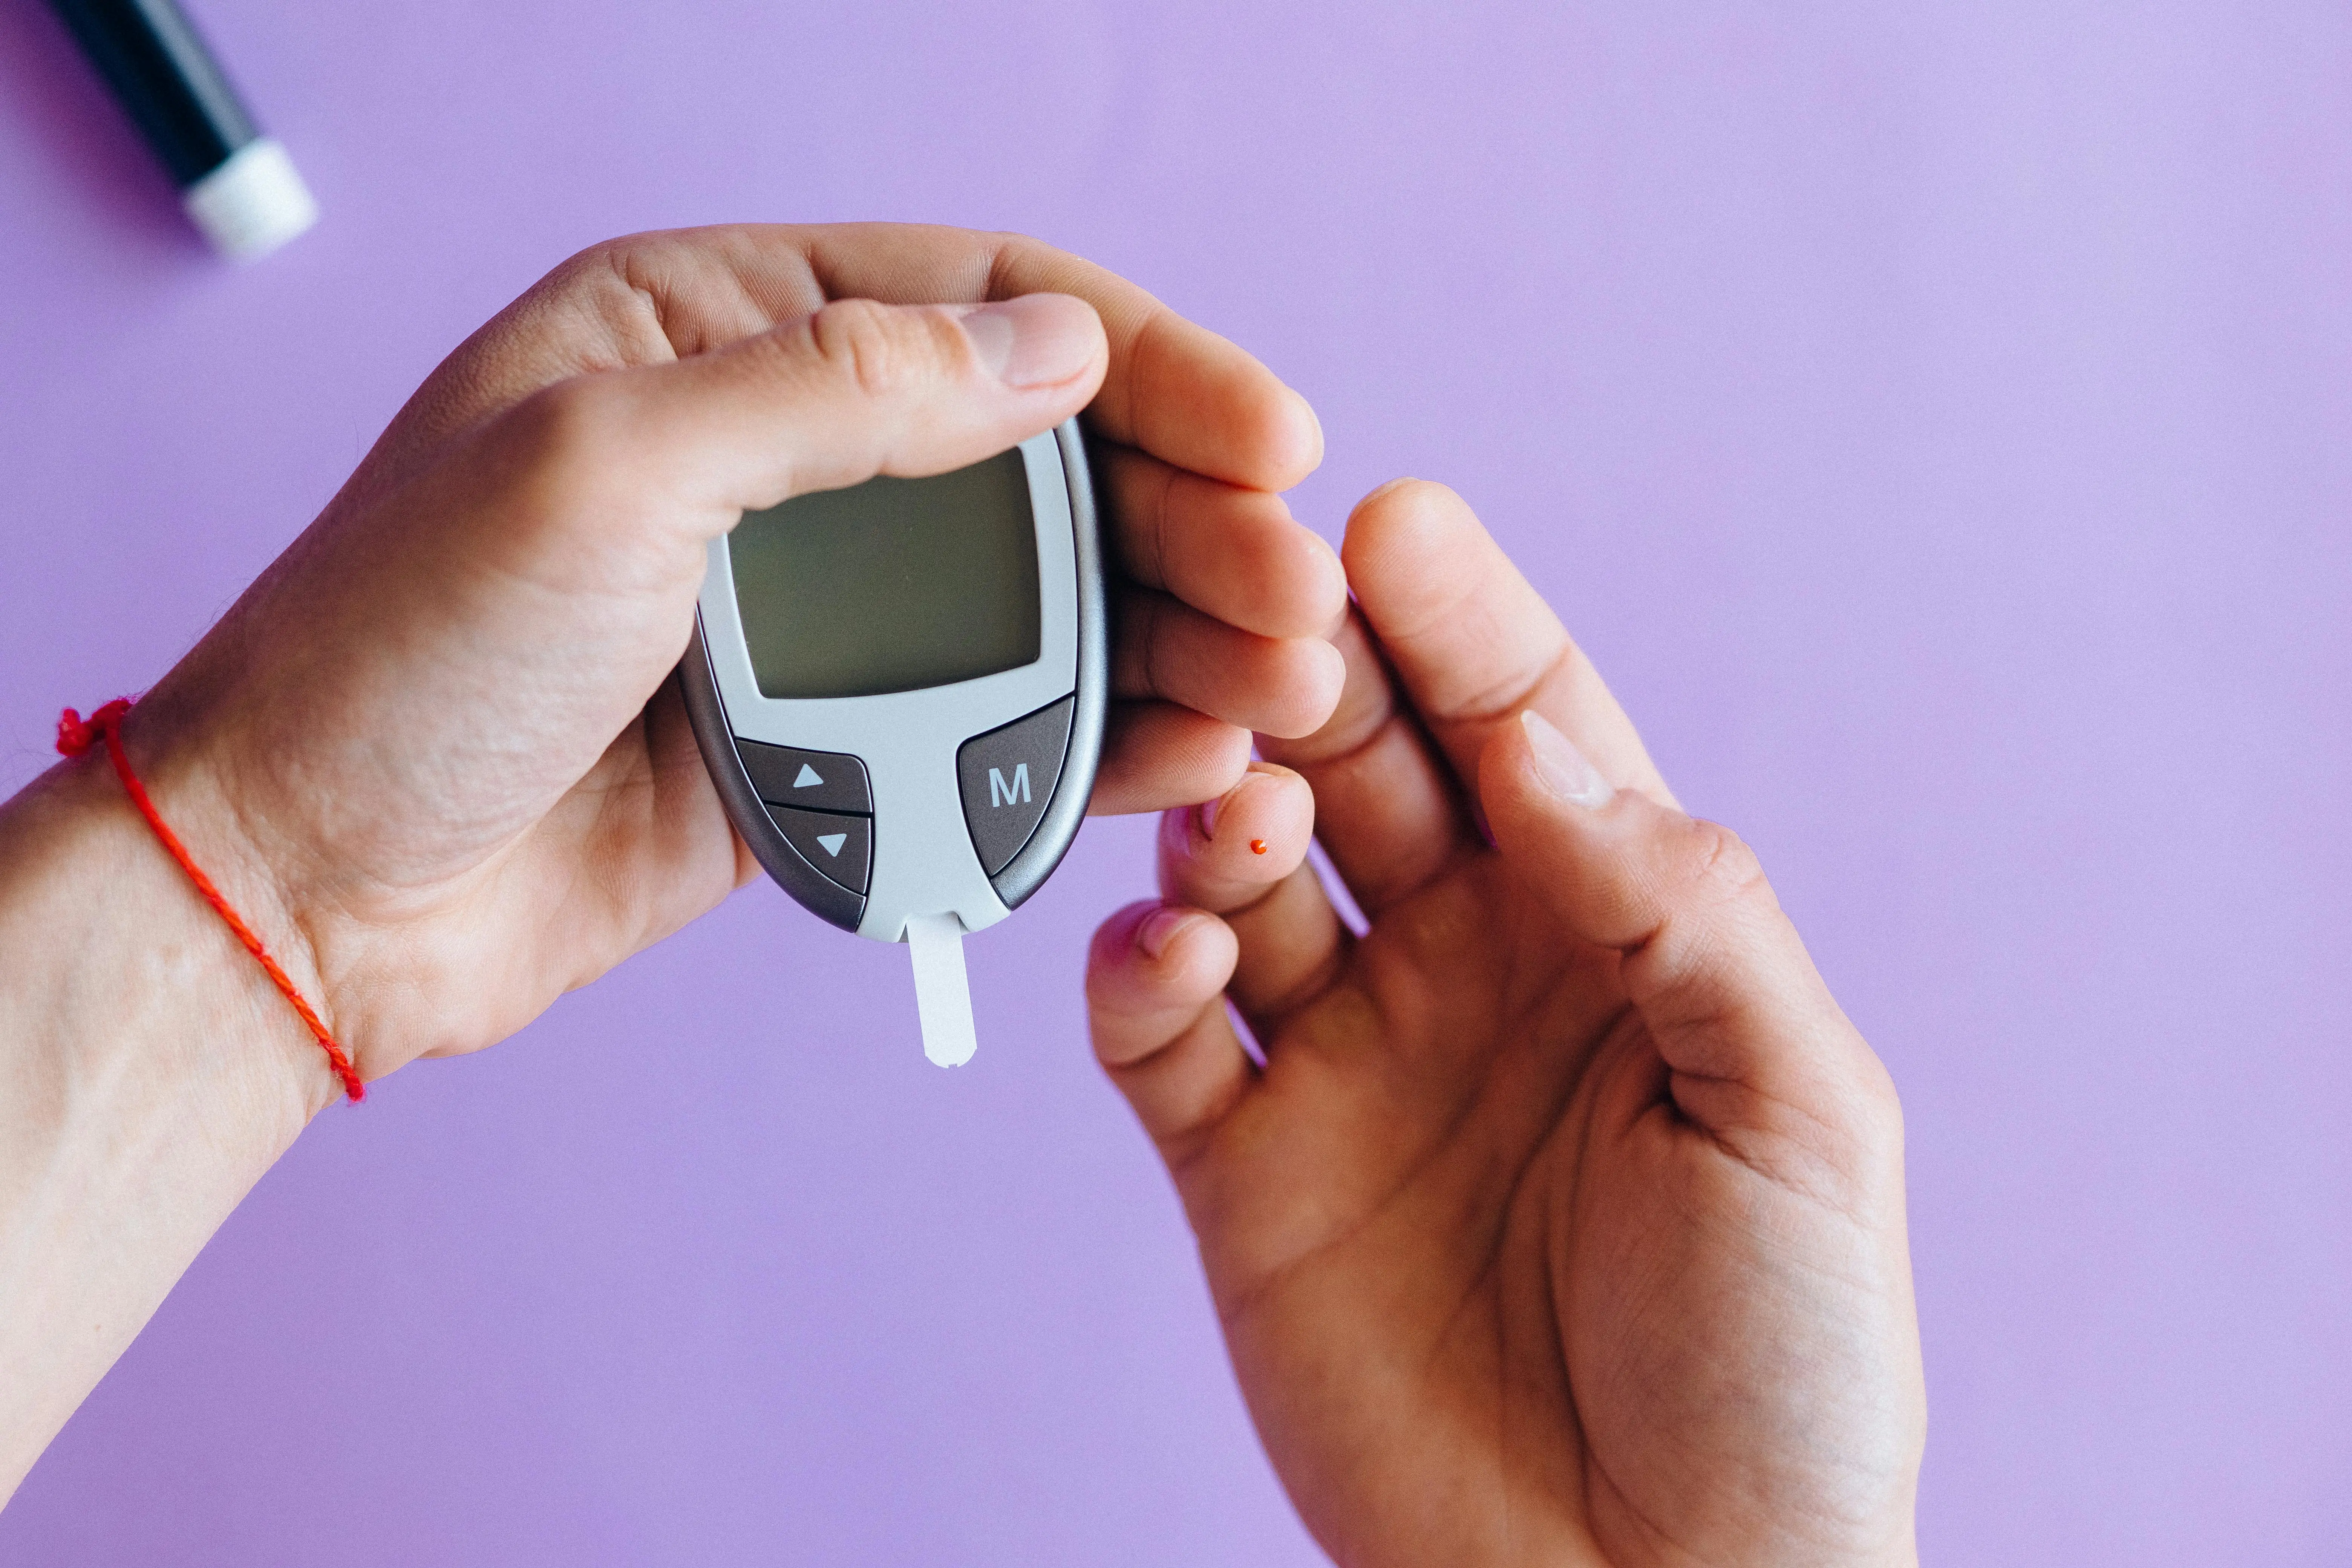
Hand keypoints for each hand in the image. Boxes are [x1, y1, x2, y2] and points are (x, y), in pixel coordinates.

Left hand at [115, 223, 1344, 1094]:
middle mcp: (777, 450)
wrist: (309, 887)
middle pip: (1042, 457)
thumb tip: (1054, 348)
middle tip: (1297, 594)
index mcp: (711, 326)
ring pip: (1039, 596)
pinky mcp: (825, 736)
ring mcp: (809, 603)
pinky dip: (1094, 735)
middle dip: (1189, 520)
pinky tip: (1189, 751)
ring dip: (1171, 634)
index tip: (1274, 437)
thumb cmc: (406, 652)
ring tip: (1281, 682)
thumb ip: (840, 390)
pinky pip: (993, 719)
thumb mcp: (610, 466)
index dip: (1150, 362)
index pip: (984, 303)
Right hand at [1085, 481, 1925, 1565]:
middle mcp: (1466, 970)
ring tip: (1238, 804)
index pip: (1524, 726)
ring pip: (1241, 877)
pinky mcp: (1245, 1169)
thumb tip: (1550, 748)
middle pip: (1369, 769)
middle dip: (1316, 683)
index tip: (1392, 520)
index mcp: (1610, 932)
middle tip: (1269, 622)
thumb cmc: (1780, 1368)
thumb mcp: (1802, 1115)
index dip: (1463, 623)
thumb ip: (1686, 913)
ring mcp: (1346, 1064)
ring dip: (1219, 814)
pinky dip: (1140, 975)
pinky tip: (1170, 953)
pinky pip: (1161, 1037)